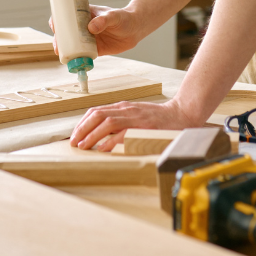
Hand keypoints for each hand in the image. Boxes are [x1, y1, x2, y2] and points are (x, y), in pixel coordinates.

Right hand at [49, 5, 141, 55]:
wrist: (135, 29)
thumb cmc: (123, 17)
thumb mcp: (113, 16)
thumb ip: (103, 20)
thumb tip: (91, 28)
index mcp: (84, 14)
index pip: (66, 15)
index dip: (57, 21)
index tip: (55, 26)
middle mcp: (82, 27)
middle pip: (65, 33)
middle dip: (58, 40)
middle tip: (58, 46)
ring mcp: (87, 39)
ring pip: (72, 45)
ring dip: (65, 51)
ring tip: (63, 56)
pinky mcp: (94, 49)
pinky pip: (82, 55)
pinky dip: (77, 60)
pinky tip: (74, 64)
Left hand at [69, 99, 198, 150]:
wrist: (181, 114)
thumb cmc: (158, 118)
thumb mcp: (135, 116)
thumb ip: (120, 122)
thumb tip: (101, 136)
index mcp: (123, 107)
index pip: (96, 111)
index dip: (82, 123)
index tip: (75, 136)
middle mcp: (126, 109)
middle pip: (97, 115)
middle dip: (82, 129)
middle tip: (74, 142)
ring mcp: (135, 117)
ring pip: (107, 122)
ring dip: (92, 135)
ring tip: (83, 146)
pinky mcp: (143, 126)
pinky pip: (123, 132)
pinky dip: (110, 141)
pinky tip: (102, 148)